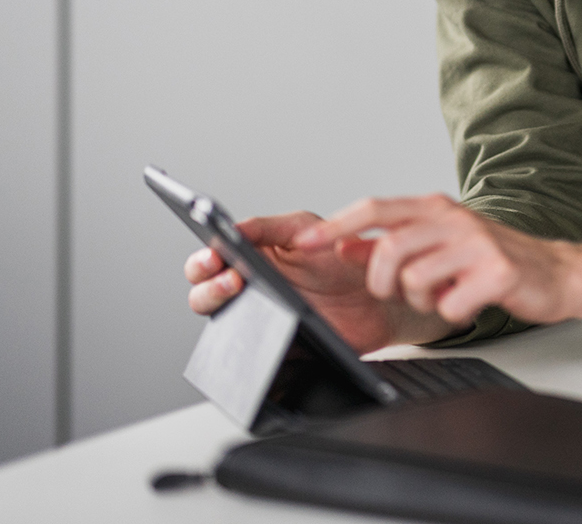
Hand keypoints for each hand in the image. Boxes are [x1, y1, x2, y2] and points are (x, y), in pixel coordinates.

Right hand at [183, 211, 451, 352]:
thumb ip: (269, 226)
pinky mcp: (275, 348)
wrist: (379, 298)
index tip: (213, 257)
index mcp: (250, 257)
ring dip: (220, 308)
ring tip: (242, 296)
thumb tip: (233, 228)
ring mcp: (259, 319)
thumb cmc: (341, 259)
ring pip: (220, 321)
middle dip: (207, 285)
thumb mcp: (305, 230)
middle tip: (230, 279)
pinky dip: (244, 348)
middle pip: (204, 291)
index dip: (203, 259)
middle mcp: (248, 288)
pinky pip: (248, 354)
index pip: (210, 258)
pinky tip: (256, 333)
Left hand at [293, 193, 581, 332]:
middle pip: (389, 249)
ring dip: (420, 300)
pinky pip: (450, 303)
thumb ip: (394, 243)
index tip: (303, 243)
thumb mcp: (440, 245)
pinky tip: (466, 304)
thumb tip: (345, 245)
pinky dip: (451, 312)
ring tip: (441, 296)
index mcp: (435, 209)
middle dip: (382, 282)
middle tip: (398, 294)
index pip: (374, 208)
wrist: (558, 273)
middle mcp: (454, 219)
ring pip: (415, 279)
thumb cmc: (493, 260)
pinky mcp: (497, 272)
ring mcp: (477, 244)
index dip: (335, 226)